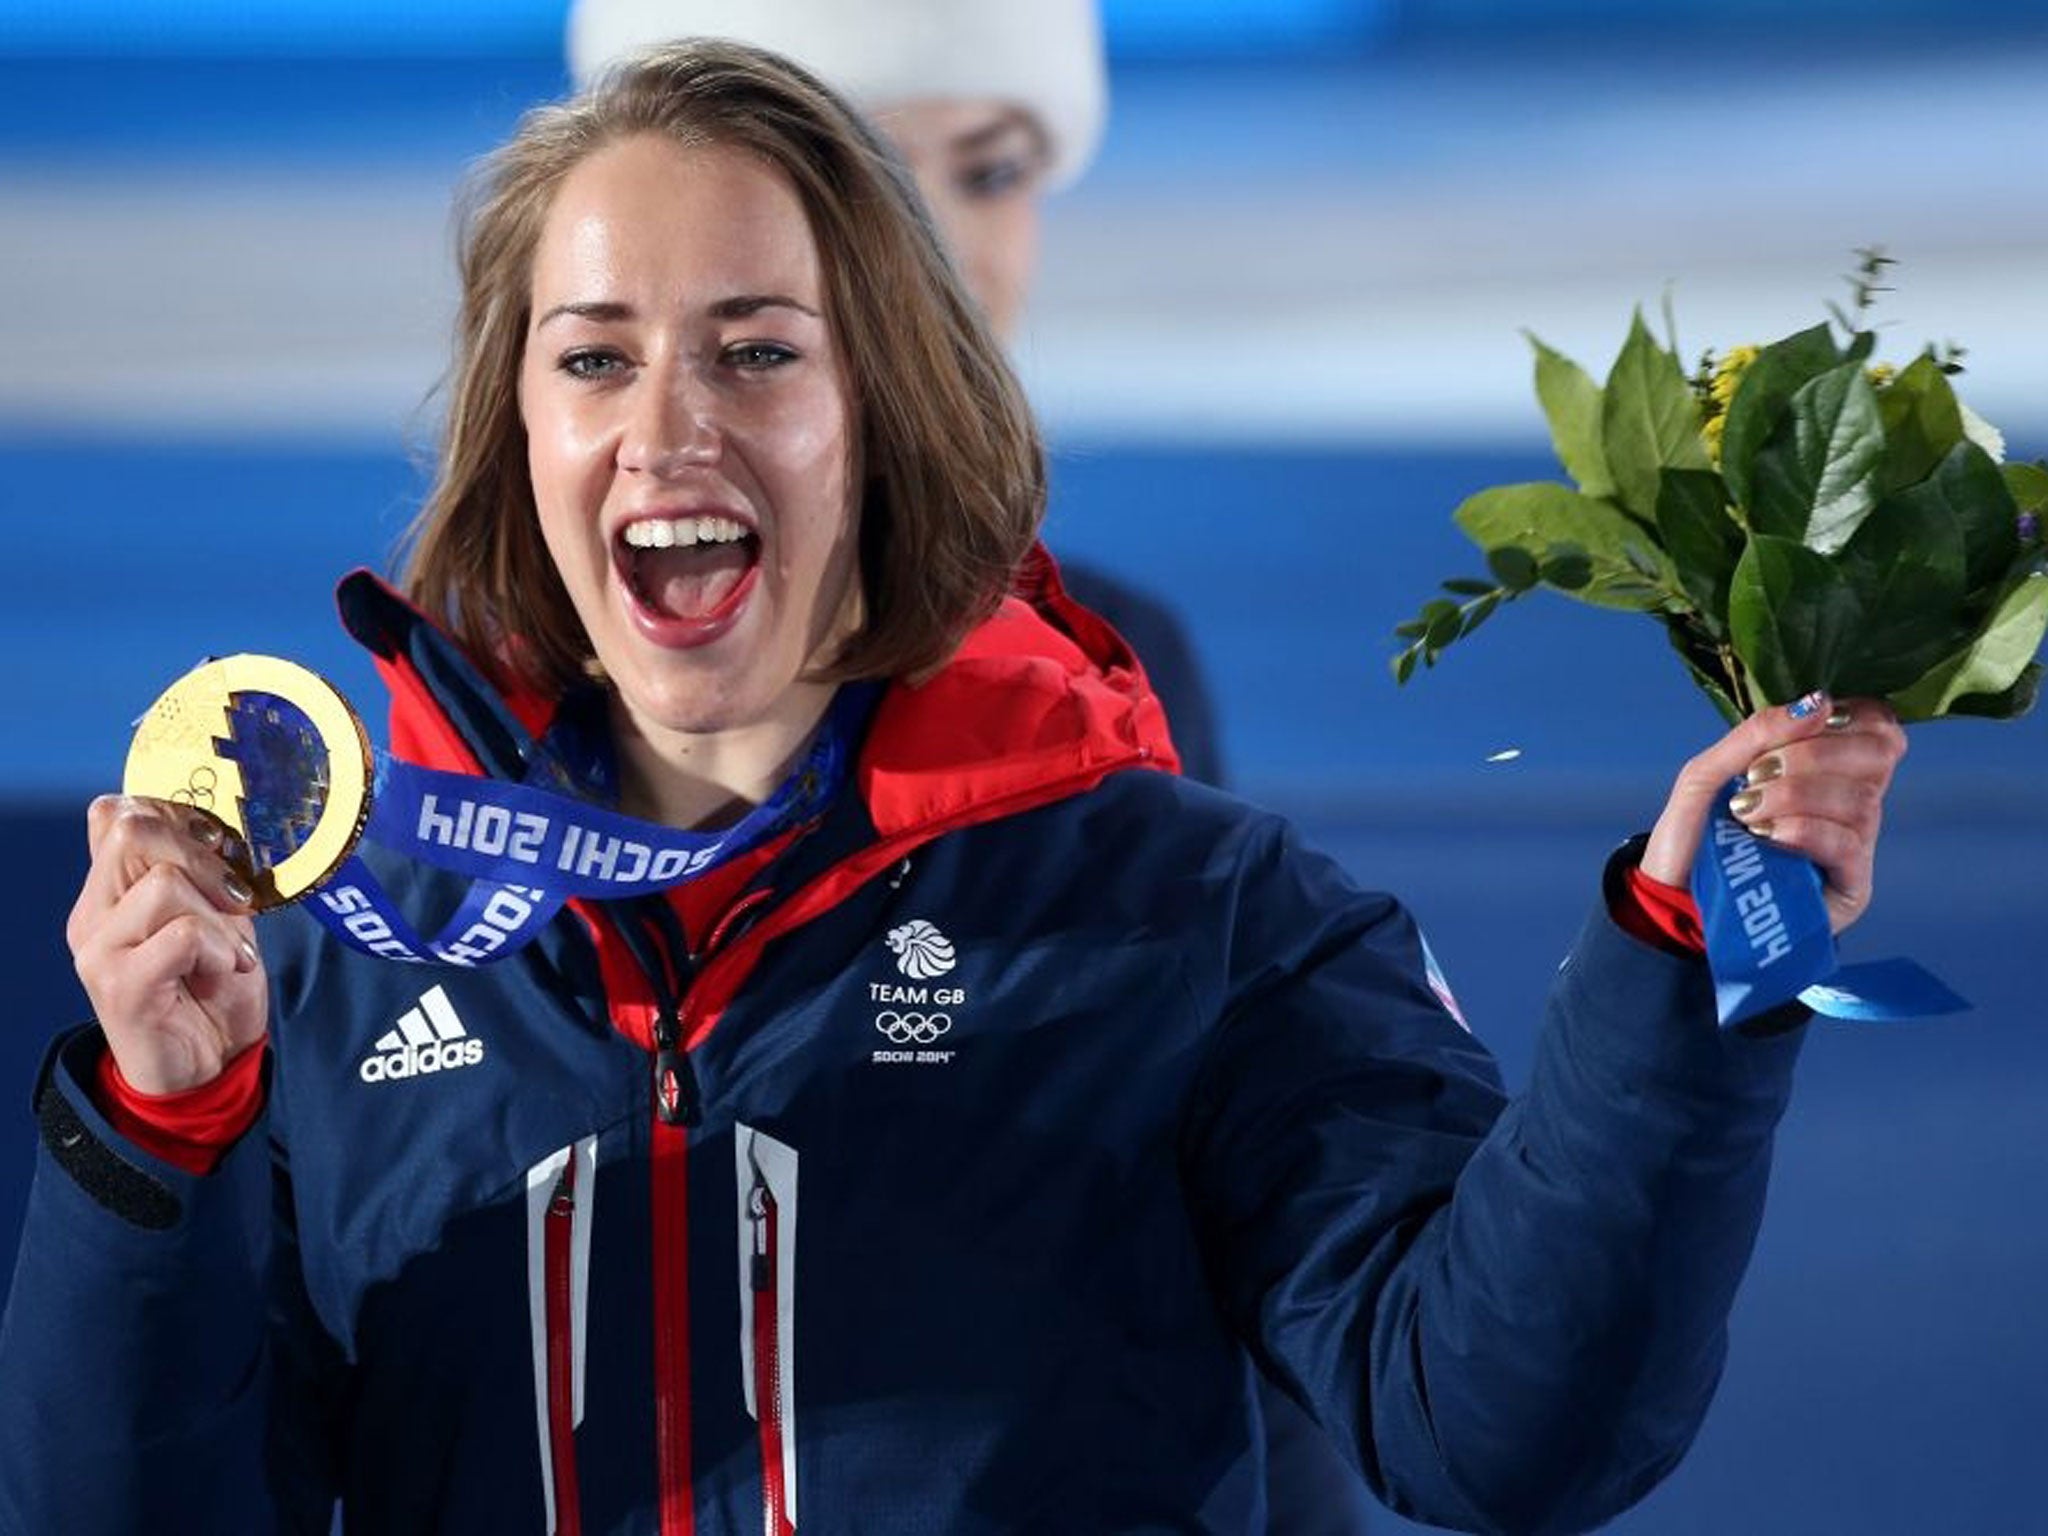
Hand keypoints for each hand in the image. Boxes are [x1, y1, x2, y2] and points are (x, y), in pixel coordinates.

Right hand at [67, 796, 268, 1094]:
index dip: (178, 816)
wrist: (206, 1068)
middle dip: (203, 855)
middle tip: (235, 898)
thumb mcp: (217, 917)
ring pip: (163, 883)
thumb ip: (204, 875)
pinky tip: (227, 968)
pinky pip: (179, 934)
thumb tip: (216, 826)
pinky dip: (218, 946)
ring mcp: (99, 948)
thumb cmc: (212, 989)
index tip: (221, 850)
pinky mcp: (118, 985)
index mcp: (112, 889)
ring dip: (218, 915)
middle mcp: (94, 912)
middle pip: (134, 831)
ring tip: (230, 949)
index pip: (118, 812)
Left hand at [1640, 691, 1906, 935]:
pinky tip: (1768, 835)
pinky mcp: (1849, 888)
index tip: (1803, 724)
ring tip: (1746, 812)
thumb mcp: (1710, 772)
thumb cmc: (1695, 833)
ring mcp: (1854, 845)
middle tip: (1758, 773)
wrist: (1671, 896)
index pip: (1878, 728)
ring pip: (1860, 800)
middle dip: (1814, 754)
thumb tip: (1820, 702)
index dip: (1852, 717)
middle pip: (1878, 756)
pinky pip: (1849, 845)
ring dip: (1795, 795)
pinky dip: (1805, 830)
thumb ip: (1758, 733)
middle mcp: (1851, 802)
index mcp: (1828, 769)